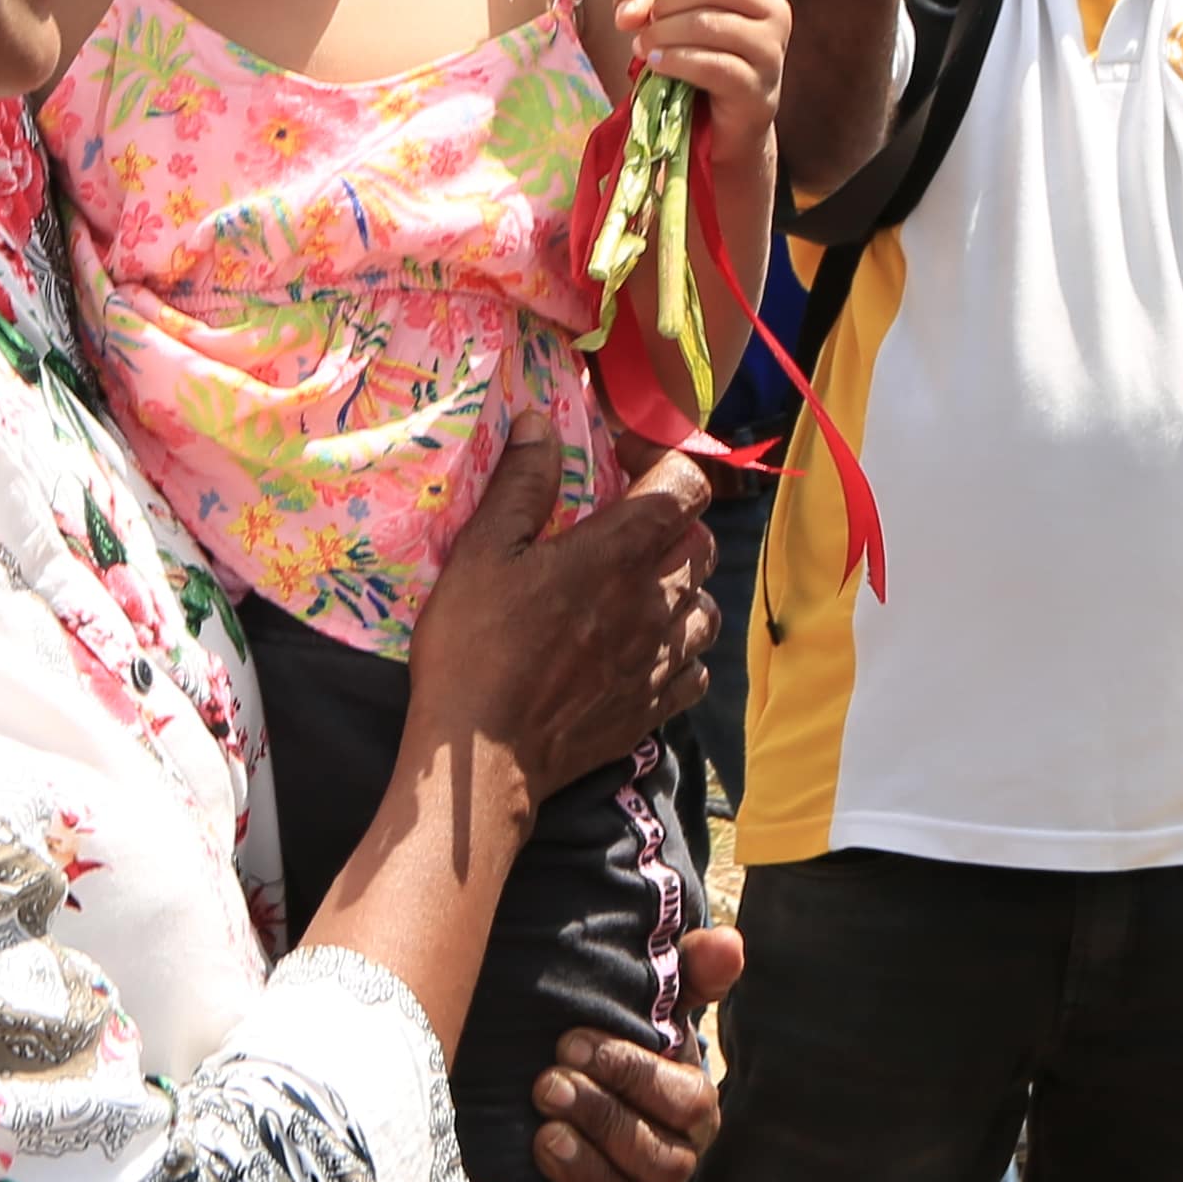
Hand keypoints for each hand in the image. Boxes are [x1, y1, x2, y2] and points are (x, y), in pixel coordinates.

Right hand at [405, 440, 717, 796]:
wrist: (484, 758)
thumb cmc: (475, 647)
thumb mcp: (482, 552)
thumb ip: (521, 483)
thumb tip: (540, 423)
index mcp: (620, 553)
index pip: (686, 484)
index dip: (663, 460)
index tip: (620, 462)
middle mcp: (657, 601)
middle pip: (702, 542)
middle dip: (673, 522)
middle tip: (622, 525)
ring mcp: (662, 659)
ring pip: (707, 606)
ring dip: (682, 587)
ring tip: (638, 589)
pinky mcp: (655, 707)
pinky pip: (696, 668)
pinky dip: (680, 651)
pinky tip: (643, 649)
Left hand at [536, 924, 742, 1181]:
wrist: (509, 1091)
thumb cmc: (579, 1045)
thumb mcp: (628, 1002)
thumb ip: (681, 974)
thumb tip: (729, 944)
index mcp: (681, 1112)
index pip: (689, 1105)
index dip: (636, 1075)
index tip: (571, 1041)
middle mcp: (662, 1170)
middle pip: (664, 1166)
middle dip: (606, 1121)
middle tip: (545, 1084)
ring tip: (542, 1138)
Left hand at [617, 0, 788, 160]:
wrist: (724, 124)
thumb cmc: (700, 56)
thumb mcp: (670, 17)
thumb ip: (644, 1)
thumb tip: (627, 14)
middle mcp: (774, 8)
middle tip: (649, 21)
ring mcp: (771, 49)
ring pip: (709, 23)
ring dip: (664, 33)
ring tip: (644, 46)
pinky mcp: (757, 88)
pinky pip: (710, 65)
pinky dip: (675, 61)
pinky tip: (657, 65)